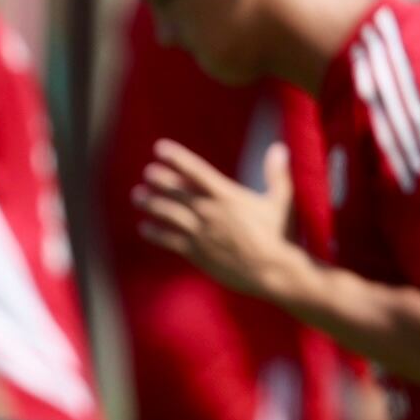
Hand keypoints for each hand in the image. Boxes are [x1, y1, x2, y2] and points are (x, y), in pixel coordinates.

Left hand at [135, 140, 296, 300]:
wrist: (274, 272)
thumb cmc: (282, 235)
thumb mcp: (282, 201)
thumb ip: (277, 174)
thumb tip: (279, 148)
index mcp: (228, 196)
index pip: (197, 171)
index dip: (176, 157)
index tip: (159, 147)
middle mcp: (210, 211)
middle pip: (176, 190)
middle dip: (159, 179)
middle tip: (147, 172)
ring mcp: (201, 233)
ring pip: (167, 213)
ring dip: (150, 203)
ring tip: (137, 195)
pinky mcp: (196, 252)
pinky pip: (168, 240)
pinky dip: (154, 232)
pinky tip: (144, 227)